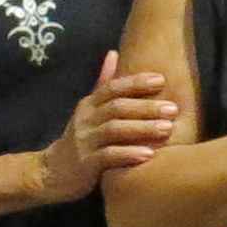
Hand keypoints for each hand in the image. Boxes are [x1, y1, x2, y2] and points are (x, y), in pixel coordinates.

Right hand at [34, 49, 181, 201]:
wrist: (52, 173)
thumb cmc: (81, 140)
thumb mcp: (88, 110)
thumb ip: (102, 84)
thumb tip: (114, 53)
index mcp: (88, 105)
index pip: (112, 88)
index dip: (136, 83)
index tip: (161, 80)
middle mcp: (85, 120)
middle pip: (116, 107)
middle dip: (146, 107)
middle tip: (173, 108)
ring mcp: (84, 141)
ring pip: (113, 130)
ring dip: (142, 128)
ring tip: (167, 129)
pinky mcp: (84, 164)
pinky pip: (108, 157)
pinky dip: (128, 155)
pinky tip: (149, 155)